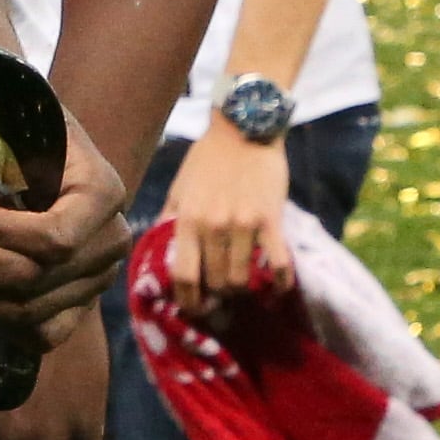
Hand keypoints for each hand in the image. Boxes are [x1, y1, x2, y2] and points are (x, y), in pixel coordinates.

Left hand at [0, 114, 131, 328]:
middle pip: (31, 279)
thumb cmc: (17, 127)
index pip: (54, 238)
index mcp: (104, 193)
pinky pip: (37, 334)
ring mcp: (97, 280)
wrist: (35, 146)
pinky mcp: (76, 307)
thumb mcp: (14, 116)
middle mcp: (112, 242)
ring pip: (25, 311)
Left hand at [162, 124, 296, 315]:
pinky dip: (280, 282)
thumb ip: (170, 221)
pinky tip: (278, 285)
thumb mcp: (179, 190)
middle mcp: (213, 226)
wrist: (243, 131)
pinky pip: (279, 264)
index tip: (194, 308)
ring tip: (245, 286)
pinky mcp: (271, 219)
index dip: (188, 300)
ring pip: (244, 278)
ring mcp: (243, 224)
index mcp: (186, 220)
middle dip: (218, 296)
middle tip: (222, 296)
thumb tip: (160, 251)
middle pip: (216, 283)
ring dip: (244, 289)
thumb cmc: (206, 161)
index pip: (183, 275)